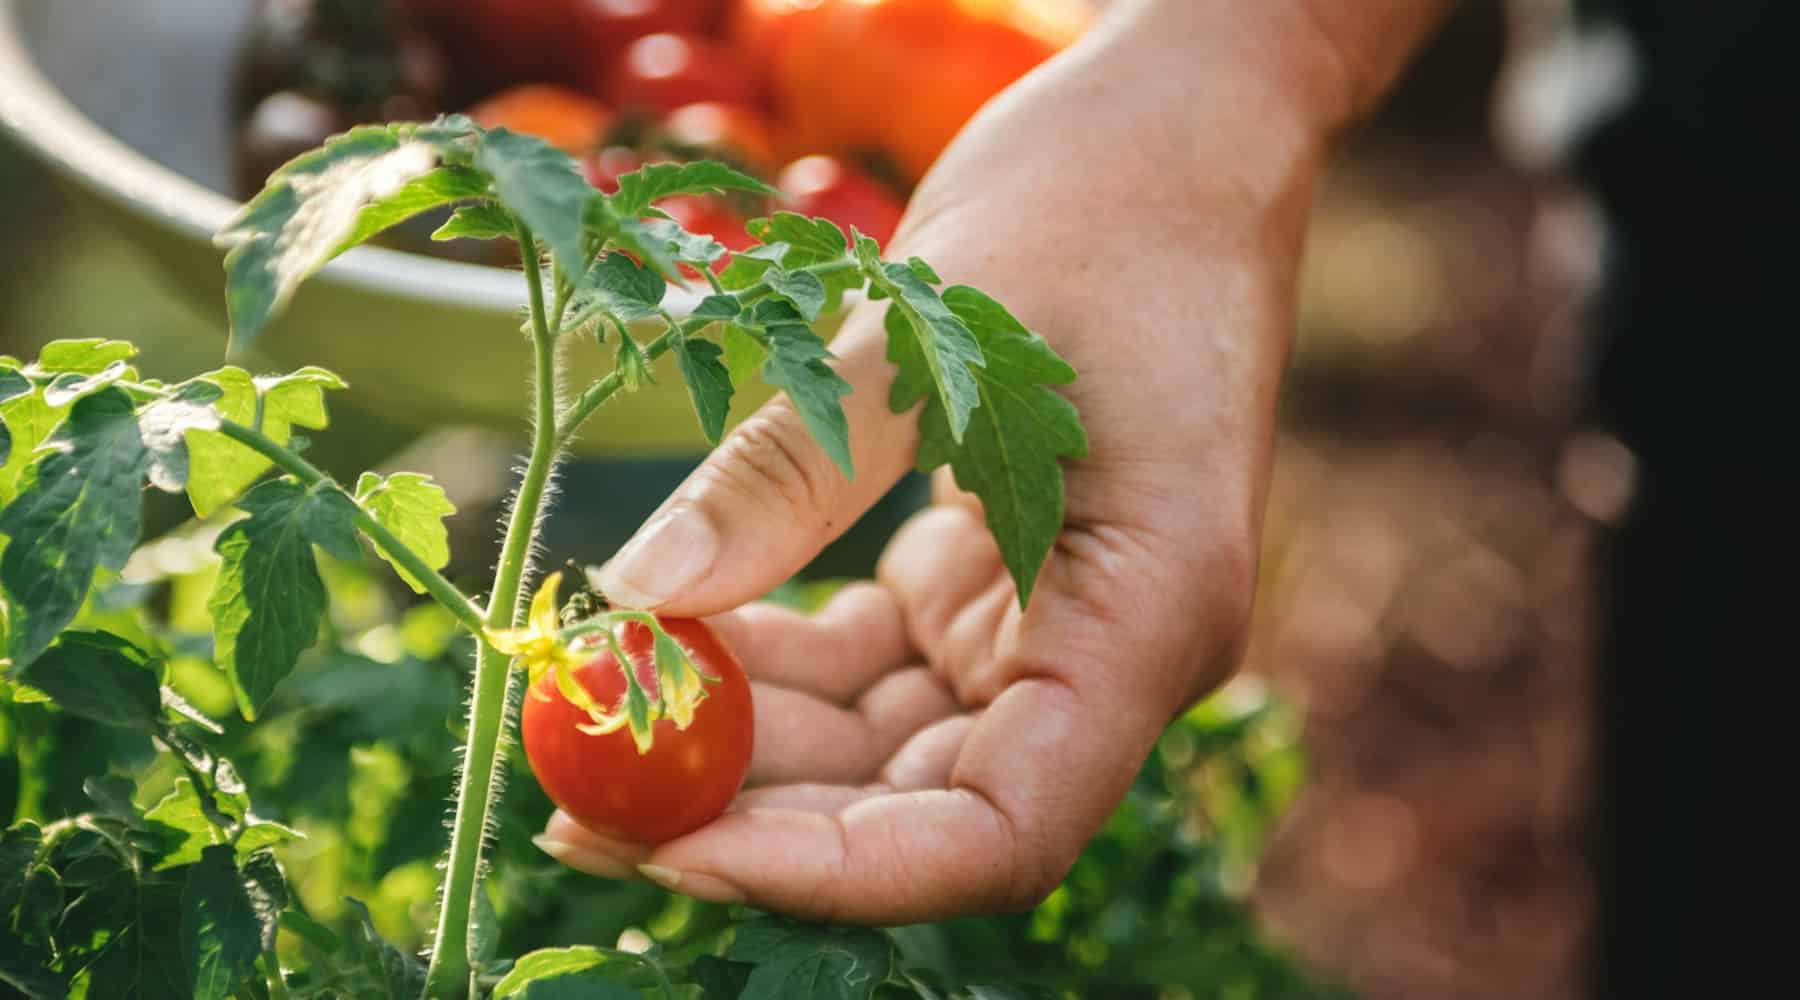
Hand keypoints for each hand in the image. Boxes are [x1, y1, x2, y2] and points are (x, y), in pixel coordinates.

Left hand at [532, 1, 1343, 922]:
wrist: (1180, 134)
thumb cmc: (1099, 206)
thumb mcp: (925, 334)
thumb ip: (789, 480)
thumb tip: (635, 600)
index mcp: (1150, 615)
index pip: (1001, 829)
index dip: (838, 870)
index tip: (673, 848)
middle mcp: (1114, 651)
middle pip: (928, 802)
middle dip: (759, 814)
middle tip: (580, 802)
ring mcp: (1057, 621)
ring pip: (889, 742)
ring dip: (753, 737)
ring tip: (599, 711)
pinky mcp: (1002, 579)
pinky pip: (879, 664)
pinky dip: (781, 660)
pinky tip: (677, 631)